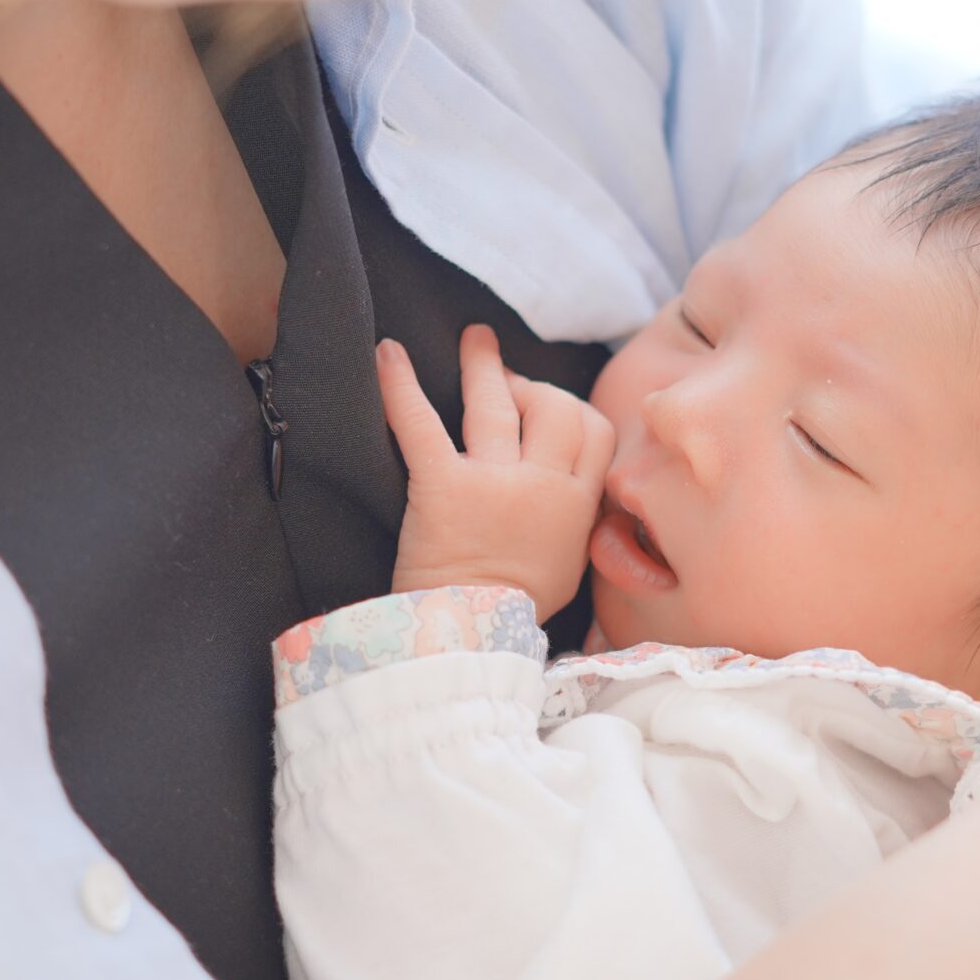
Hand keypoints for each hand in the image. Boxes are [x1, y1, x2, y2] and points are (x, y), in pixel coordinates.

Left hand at [380, 325, 615, 621]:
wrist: (469, 641)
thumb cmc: (513, 613)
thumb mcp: (569, 571)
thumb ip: (576, 526)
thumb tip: (579, 505)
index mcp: (575, 506)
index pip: (592, 430)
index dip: (570, 409)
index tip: (547, 410)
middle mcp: (540, 486)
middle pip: (552, 406)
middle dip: (531, 386)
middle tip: (506, 384)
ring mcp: (492, 482)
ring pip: (496, 402)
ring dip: (484, 364)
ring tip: (475, 338)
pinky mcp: (441, 485)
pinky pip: (420, 423)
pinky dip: (400, 384)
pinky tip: (388, 352)